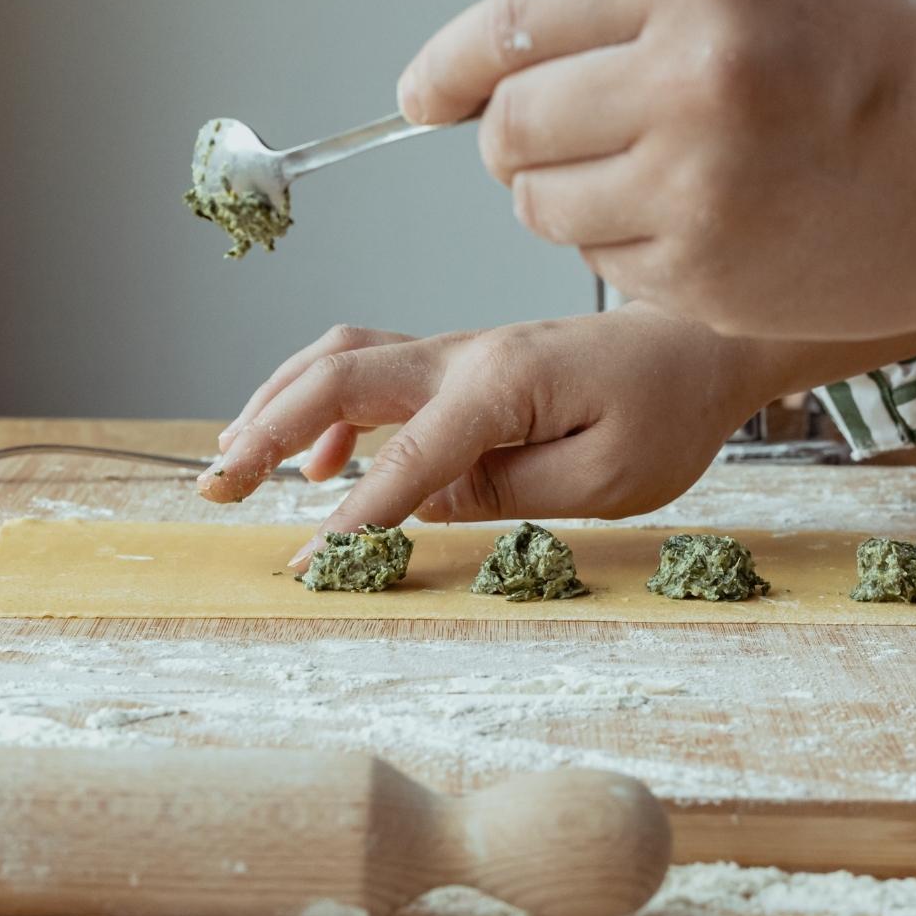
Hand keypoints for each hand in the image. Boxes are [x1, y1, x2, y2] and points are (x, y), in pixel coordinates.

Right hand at [201, 307, 845, 562]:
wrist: (700, 349)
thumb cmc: (667, 414)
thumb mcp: (609, 479)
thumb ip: (509, 492)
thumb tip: (422, 503)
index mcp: (502, 384)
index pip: (405, 458)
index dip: (352, 518)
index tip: (305, 567)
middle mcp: (465, 356)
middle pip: (337, 377)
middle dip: (264, 430)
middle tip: (215, 487)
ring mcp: (458, 352)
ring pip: (340, 361)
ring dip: (275, 407)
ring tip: (231, 465)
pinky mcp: (462, 365)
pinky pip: (371, 374)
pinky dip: (322, 410)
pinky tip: (312, 465)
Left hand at [397, 0, 915, 339]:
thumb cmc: (877, 72)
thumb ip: (627, 19)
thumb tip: (490, 74)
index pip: (515, 25)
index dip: (449, 64)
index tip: (419, 94)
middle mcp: (688, 88)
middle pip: (512, 129)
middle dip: (512, 139)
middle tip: (559, 140)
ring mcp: (693, 195)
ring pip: (541, 209)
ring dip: (562, 199)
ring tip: (646, 180)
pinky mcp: (703, 280)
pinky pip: (600, 268)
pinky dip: (622, 250)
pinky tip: (697, 226)